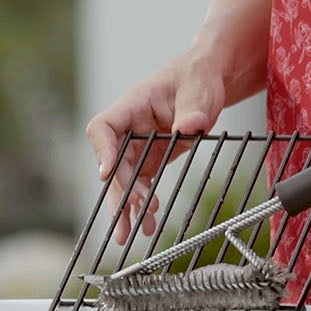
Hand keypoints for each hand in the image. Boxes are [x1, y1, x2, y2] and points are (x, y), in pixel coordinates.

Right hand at [86, 44, 240, 235]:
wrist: (208, 79)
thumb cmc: (197, 76)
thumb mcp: (198, 89)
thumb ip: (192, 107)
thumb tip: (191, 124)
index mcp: (132, 105)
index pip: (103, 128)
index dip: (102, 151)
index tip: (107, 173)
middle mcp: (130, 127)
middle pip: (114, 163)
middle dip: (118, 193)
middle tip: (125, 218)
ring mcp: (139, 144)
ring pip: (125, 180)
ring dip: (127, 206)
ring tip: (131, 234)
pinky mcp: (151, 157)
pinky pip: (142, 183)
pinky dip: (144, 203)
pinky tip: (148, 223)